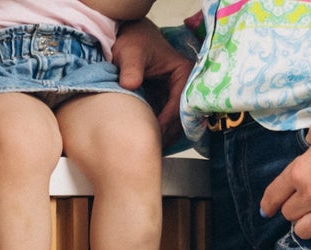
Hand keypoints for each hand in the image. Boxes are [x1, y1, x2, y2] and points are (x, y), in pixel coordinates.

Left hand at [110, 20, 193, 147]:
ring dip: (163, 136)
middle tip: (151, 148)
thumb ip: (131, 68)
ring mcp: (174, 96)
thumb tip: (130, 85)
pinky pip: (164, 122)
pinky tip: (146, 143)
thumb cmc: (132, 42)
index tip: (154, 132)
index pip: (181, 103)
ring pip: (175, 124)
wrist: (126, 39)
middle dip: (168, 133)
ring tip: (148, 149)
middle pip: (181, 117)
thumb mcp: (131, 52)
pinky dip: (157, 133)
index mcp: (184, 73)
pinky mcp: (164, 103)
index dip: (168, 120)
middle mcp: (184, 86)